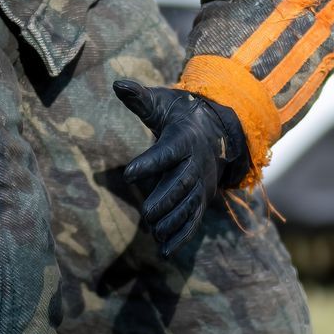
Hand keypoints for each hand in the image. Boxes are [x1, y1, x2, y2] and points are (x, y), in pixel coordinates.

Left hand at [114, 80, 250, 257]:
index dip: (149, 162)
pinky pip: (193, 219)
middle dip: (166, 198)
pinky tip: (165, 251)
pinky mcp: (201, 198)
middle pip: (182, 182)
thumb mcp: (161, 103)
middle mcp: (197, 162)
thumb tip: (117, 83)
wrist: (215, 128)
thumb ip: (139, 98)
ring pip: (189, 204)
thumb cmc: (180, 114)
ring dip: (173, 220)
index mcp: (185, 138)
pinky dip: (181, 235)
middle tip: (147, 212)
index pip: (167, 151)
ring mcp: (201, 183)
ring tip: (154, 233)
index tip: (127, 173)